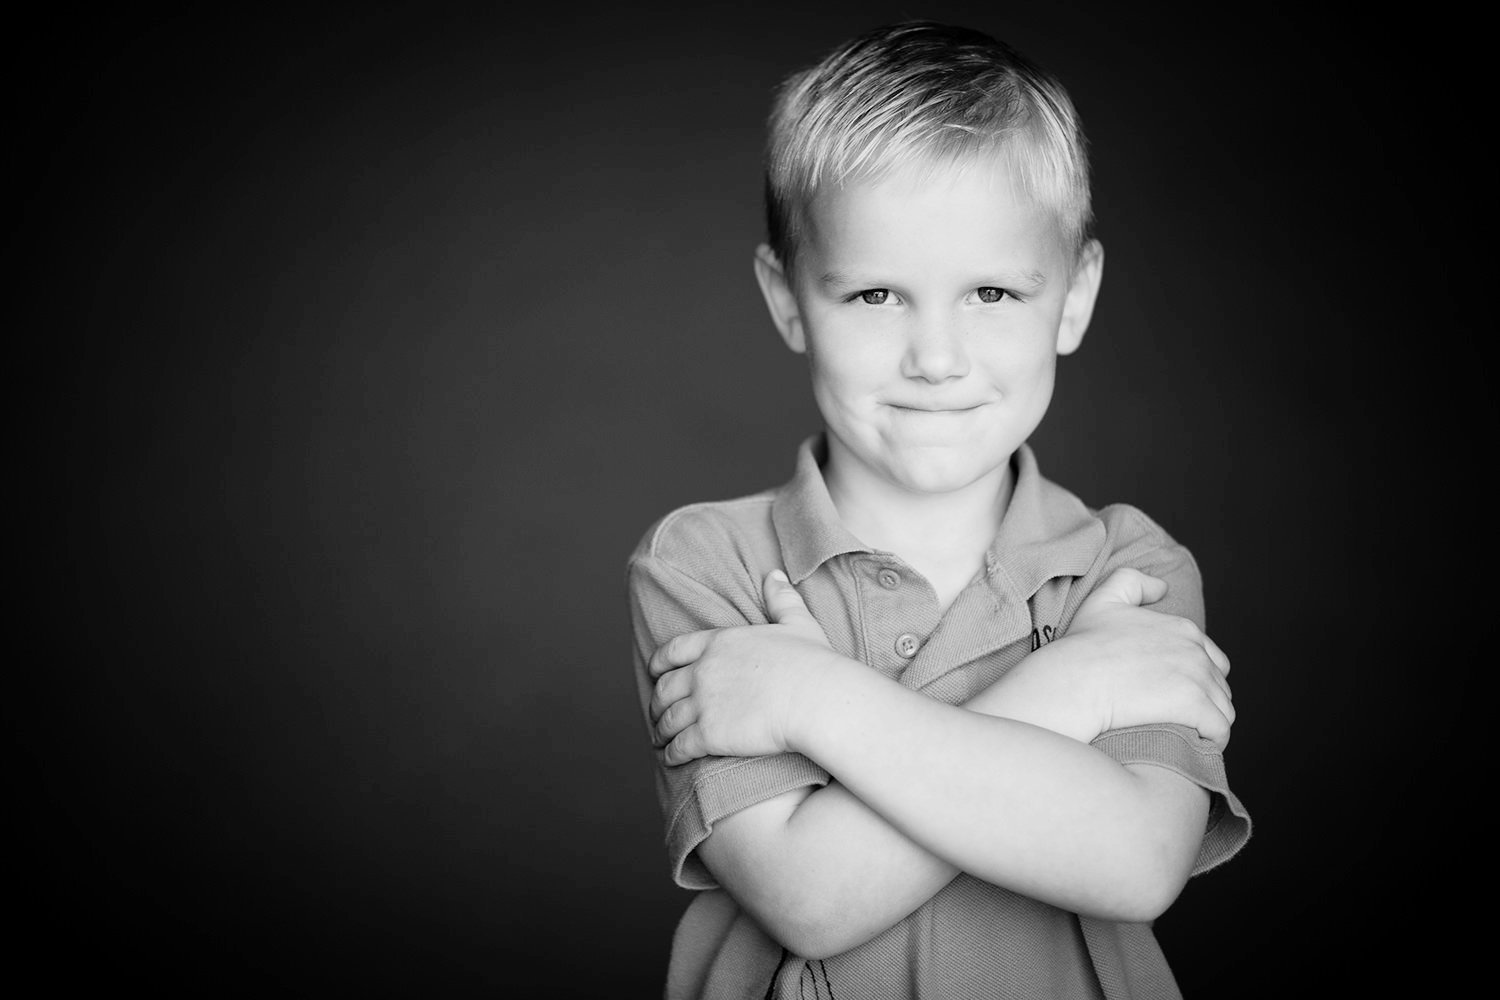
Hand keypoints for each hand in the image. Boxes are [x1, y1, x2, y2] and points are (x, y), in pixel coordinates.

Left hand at [648, 570, 838, 765]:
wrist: (817, 699)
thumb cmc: (814, 663)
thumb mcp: (798, 622)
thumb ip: (781, 599)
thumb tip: (775, 575)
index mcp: (719, 642)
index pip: (674, 650)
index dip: (659, 663)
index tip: (654, 671)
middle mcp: (703, 670)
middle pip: (665, 687)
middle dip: (657, 702)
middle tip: (657, 712)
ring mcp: (703, 703)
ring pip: (668, 719)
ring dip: (660, 730)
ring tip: (661, 740)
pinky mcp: (708, 735)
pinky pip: (679, 746)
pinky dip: (671, 753)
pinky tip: (671, 758)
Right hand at [982, 567, 1234, 745]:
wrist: (1074, 681)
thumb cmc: (1082, 646)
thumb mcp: (1104, 599)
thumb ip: (1135, 583)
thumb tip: (1162, 587)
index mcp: (1182, 627)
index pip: (1211, 659)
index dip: (1197, 678)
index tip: (1175, 692)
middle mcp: (1195, 649)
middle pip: (1219, 685)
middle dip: (1205, 701)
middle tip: (1178, 716)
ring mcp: (1197, 677)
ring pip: (1223, 708)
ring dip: (1209, 722)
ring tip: (1186, 734)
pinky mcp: (1195, 705)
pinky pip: (1220, 729)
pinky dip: (1212, 739)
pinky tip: (1195, 744)